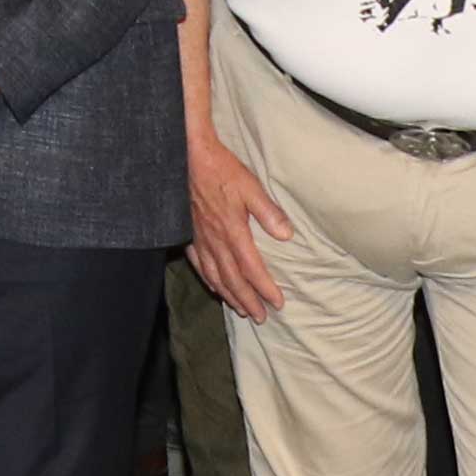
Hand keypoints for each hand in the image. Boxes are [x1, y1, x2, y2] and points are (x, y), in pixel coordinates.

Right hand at [184, 129, 294, 319]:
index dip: (265, 289)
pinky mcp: (188, 234)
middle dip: (248, 301)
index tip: (277, 304)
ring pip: (216, 276)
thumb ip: (269, 212)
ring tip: (240, 310)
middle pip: (233, 280)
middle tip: (260, 317)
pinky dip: (208, 280)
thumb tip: (287, 235)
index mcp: (233, 232)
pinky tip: (214, 287)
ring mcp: (200, 240)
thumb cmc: (222, 170)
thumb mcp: (251, 187)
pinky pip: (199, 264)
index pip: (252, 269)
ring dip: (229, 296)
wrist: (188, 158)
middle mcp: (216, 241)